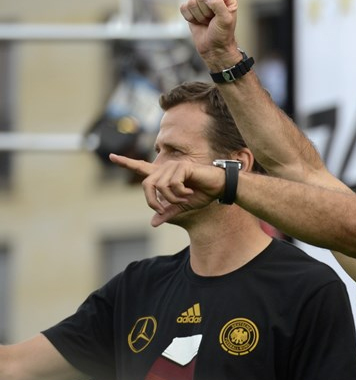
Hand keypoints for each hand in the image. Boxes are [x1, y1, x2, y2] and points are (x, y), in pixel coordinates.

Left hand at [109, 154, 224, 226]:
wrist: (219, 188)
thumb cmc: (203, 195)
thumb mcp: (182, 206)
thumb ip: (167, 212)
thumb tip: (153, 223)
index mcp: (164, 176)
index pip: (141, 168)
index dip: (126, 163)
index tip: (111, 156)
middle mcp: (166, 169)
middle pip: (146, 184)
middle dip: (152, 201)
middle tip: (162, 210)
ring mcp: (173, 166)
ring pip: (161, 187)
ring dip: (173, 198)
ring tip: (185, 198)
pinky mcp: (182, 167)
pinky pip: (172, 184)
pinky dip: (180, 193)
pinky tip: (190, 192)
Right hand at [179, 0, 241, 69]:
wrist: (214, 49)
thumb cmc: (222, 36)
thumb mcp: (225, 19)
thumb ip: (218, 4)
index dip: (212, 5)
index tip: (217, 17)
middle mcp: (214, 0)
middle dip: (204, 12)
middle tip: (211, 22)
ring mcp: (202, 5)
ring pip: (191, 2)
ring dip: (198, 16)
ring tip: (206, 23)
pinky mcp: (192, 11)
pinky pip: (183, 7)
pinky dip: (189, 17)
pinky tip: (197, 23)